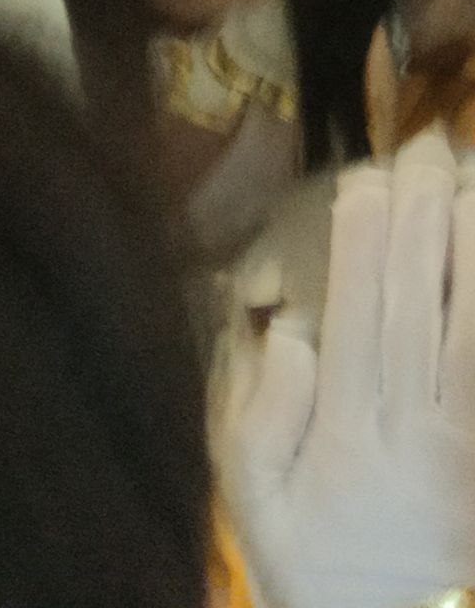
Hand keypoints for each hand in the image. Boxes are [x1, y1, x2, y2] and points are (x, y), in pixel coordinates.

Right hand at [215, 128, 474, 607]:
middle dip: (420, 224)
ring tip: (469, 184)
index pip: (357, 322)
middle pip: (416, 309)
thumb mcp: (254, 500)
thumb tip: (290, 330)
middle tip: (426, 151)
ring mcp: (459, 437)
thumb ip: (262, 416)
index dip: (363, 249)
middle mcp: (409, 426)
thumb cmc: (307, 555)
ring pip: (468, 332)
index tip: (365, 183)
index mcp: (345, 433)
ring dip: (469, 254)